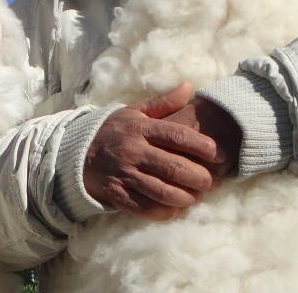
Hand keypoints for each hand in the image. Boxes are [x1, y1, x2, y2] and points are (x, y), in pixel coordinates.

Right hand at [83, 83, 225, 220]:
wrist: (76, 154)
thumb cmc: (113, 131)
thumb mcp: (134, 113)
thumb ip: (163, 103)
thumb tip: (188, 86)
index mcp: (140, 128)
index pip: (177, 136)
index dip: (202, 146)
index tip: (221, 154)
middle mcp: (133, 150)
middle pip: (174, 167)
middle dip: (200, 177)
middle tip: (213, 181)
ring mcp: (124, 174)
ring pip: (163, 191)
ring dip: (186, 197)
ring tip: (198, 196)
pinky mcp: (117, 195)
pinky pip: (146, 208)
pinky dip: (165, 211)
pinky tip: (175, 208)